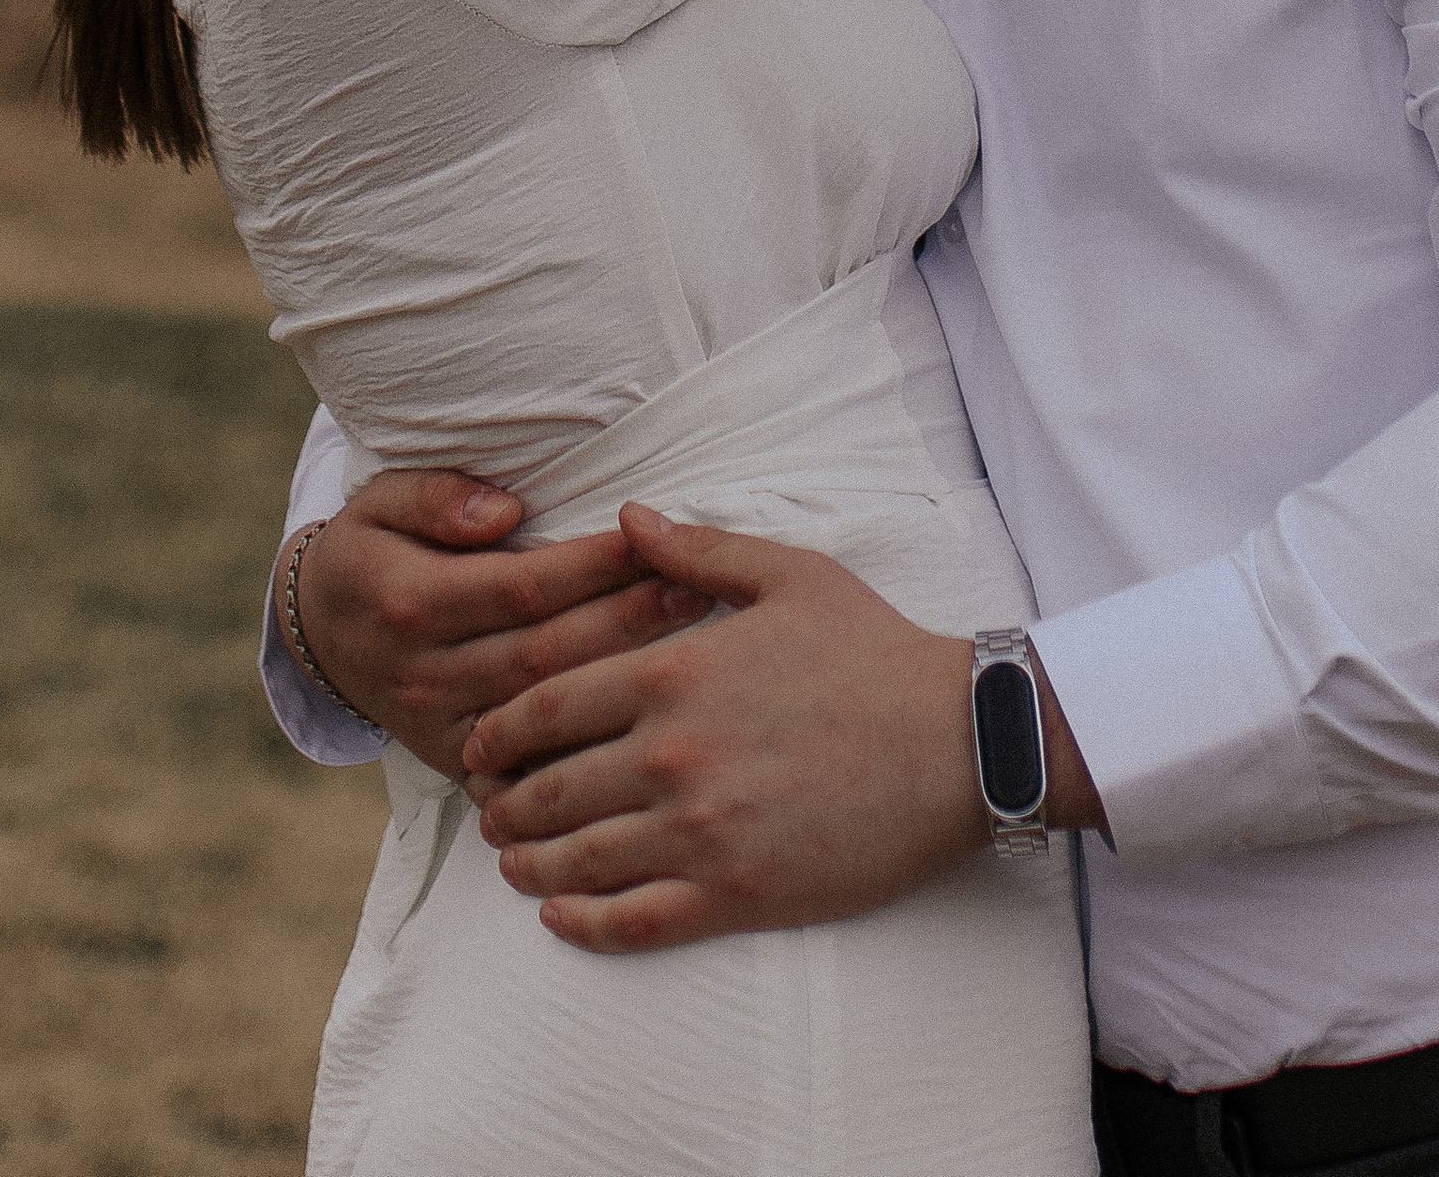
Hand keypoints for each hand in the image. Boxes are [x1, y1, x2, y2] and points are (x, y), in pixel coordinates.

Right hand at [288, 472, 711, 782]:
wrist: (318, 638)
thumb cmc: (370, 553)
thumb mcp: (380, 503)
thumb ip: (436, 498)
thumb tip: (505, 512)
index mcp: (411, 603)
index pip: (521, 586)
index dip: (590, 565)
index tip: (650, 538)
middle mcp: (426, 675)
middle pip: (545, 653)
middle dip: (626, 620)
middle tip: (698, 589)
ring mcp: (441, 729)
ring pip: (545, 712)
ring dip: (621, 678)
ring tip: (691, 643)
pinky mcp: (454, 765)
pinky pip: (527, 769)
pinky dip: (583, 755)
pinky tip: (640, 730)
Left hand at [462, 505, 1103, 954]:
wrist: (958, 739)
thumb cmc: (873, 648)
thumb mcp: (785, 573)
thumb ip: (694, 548)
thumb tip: (626, 516)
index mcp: (673, 672)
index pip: (548, 706)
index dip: (499, 731)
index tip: (480, 745)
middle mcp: (671, 754)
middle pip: (548, 788)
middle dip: (503, 802)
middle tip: (485, 810)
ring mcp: (700, 831)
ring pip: (577, 860)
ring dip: (527, 865)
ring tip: (510, 863)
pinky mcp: (735, 894)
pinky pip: (631, 921)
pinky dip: (580, 923)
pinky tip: (557, 915)